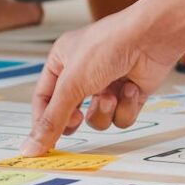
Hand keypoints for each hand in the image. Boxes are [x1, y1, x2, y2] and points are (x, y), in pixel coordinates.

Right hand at [22, 10, 177, 155]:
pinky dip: (126, 106)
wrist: (152, 37)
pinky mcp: (129, 94)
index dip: (43, 121)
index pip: (44, 98)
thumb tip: (31, 146)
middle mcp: (84, 73)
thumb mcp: (72, 84)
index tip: (43, 143)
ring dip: (104, 110)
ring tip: (111, 94)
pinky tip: (131, 88)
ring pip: (97, 118)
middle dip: (76, 118)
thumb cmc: (109, 45)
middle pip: (69, 112)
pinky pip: (120, 117)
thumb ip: (52, 119)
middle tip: (77, 120)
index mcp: (62, 61)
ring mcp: (107, 84)